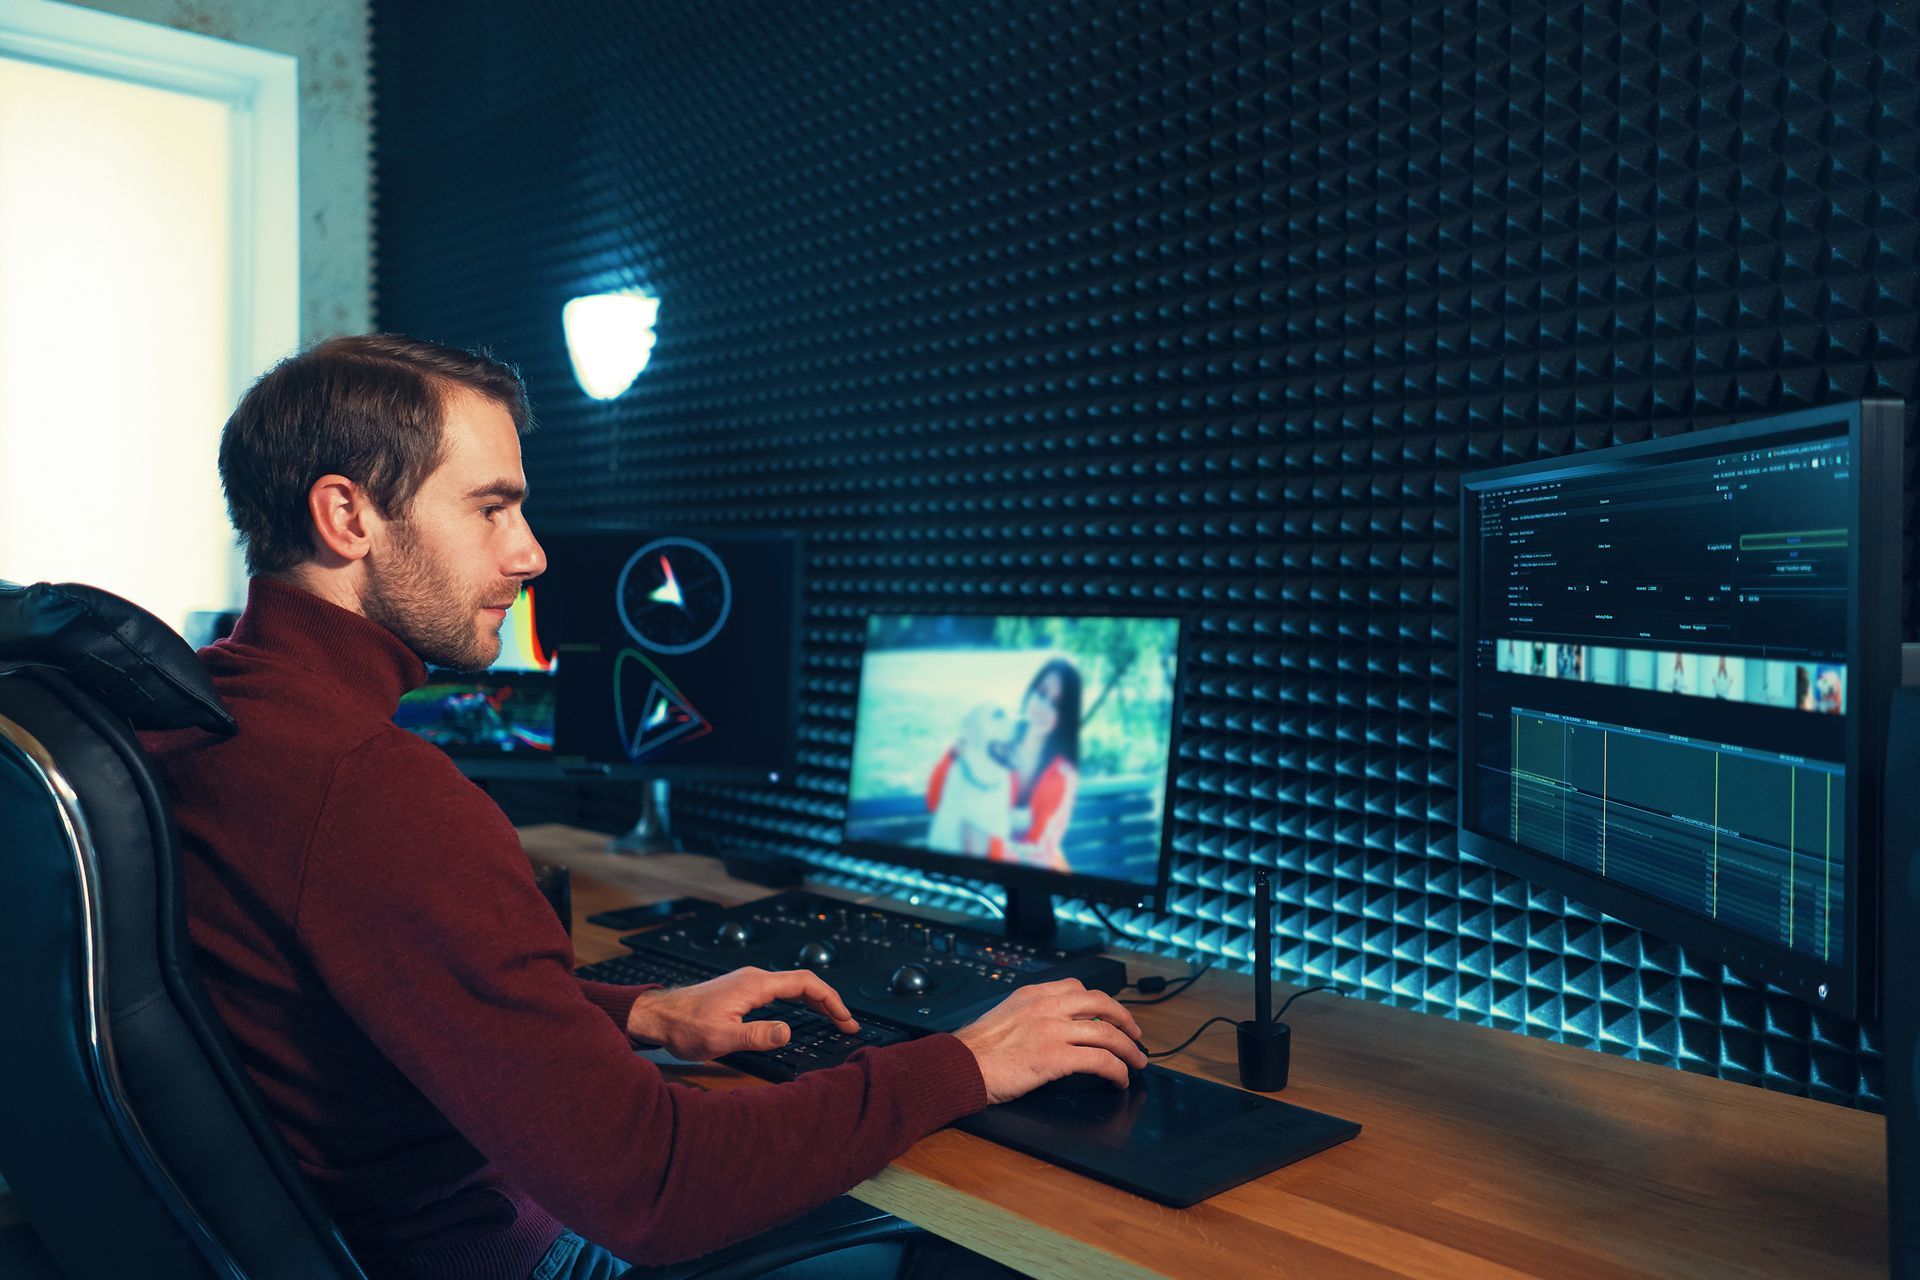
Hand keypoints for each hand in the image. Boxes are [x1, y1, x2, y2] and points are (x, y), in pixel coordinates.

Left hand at [625, 967, 858, 1060]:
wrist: (657, 1016)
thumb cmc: (683, 1027)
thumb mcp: (720, 1038)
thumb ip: (756, 1035)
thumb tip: (789, 1032)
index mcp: (755, 985)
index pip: (805, 984)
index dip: (830, 1000)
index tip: (845, 1019)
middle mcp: (754, 978)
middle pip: (803, 983)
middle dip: (829, 1002)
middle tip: (846, 1024)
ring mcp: (747, 982)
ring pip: (792, 986)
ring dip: (815, 1001)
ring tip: (833, 1020)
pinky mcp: (741, 990)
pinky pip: (779, 990)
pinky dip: (799, 1001)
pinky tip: (802, 1014)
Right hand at [952, 979, 1147, 1103]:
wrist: (959, 1065)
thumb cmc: (974, 1049)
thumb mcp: (1004, 1016)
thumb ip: (1029, 1015)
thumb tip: (1048, 1029)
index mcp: (1033, 994)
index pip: (1078, 988)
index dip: (1101, 1003)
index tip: (1110, 1014)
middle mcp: (1047, 1007)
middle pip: (1101, 1004)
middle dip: (1125, 1020)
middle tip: (1136, 1035)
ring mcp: (1053, 1031)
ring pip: (1107, 1033)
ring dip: (1129, 1049)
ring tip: (1136, 1063)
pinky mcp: (1055, 1058)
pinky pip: (1100, 1061)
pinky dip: (1117, 1070)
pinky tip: (1119, 1080)